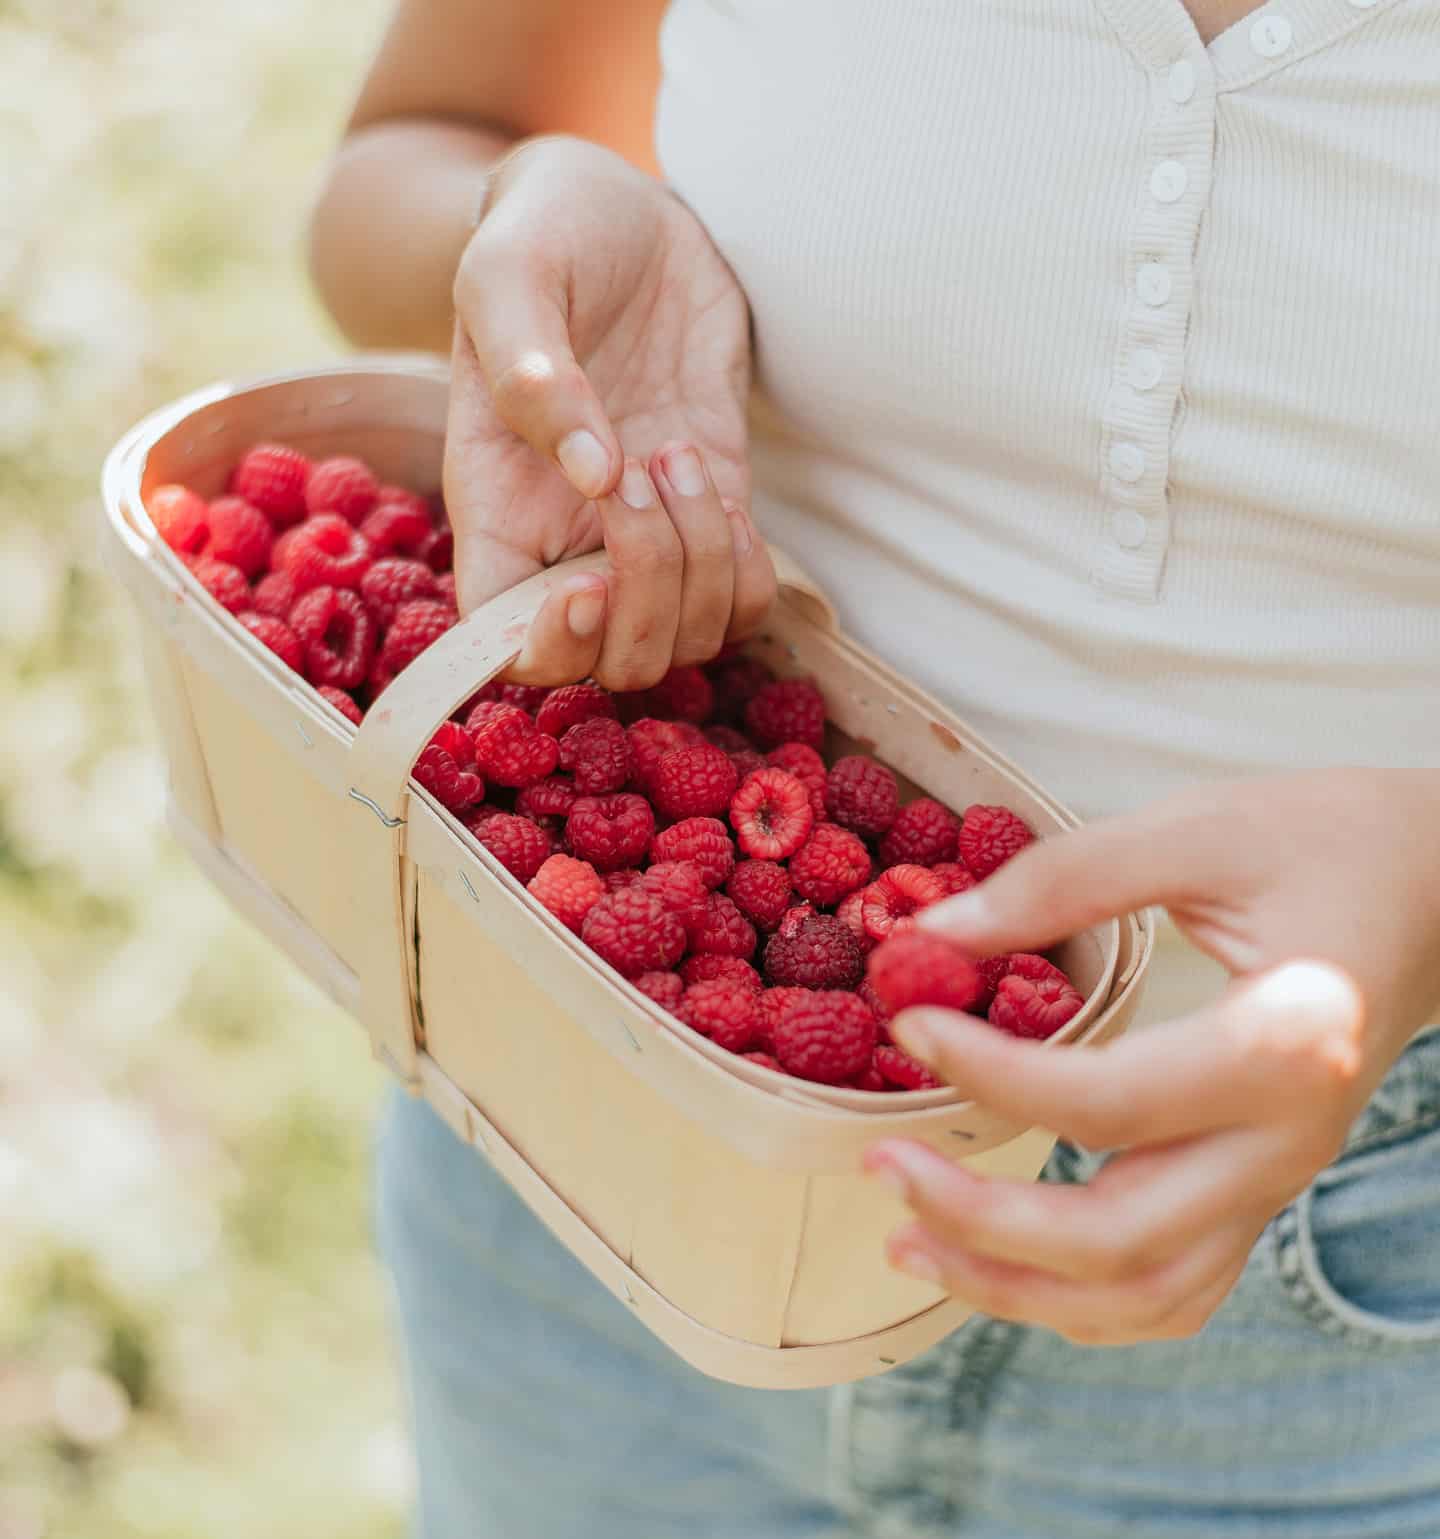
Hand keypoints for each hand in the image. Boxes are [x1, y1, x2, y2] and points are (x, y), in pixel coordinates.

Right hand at [444, 136, 774, 687]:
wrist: (626, 213)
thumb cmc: (548, 234)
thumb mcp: (508, 271)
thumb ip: (528, 369)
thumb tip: (589, 474)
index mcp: (497, 508)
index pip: (504, 643)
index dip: (550, 648)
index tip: (587, 583)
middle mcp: (568, 543)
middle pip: (616, 662)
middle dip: (649, 596)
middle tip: (642, 476)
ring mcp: (647, 537)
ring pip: (689, 641)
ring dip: (704, 567)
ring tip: (677, 454)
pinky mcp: (713, 513)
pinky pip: (744, 602)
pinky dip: (748, 569)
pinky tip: (724, 492)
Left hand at [863, 768, 1439, 1344]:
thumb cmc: (1324, 840)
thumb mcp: (1200, 829)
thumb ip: (1064, 879)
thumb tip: (929, 938)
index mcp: (1282, 1047)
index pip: (1104, 1103)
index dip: (986, 1073)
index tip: (904, 1020)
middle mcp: (1287, 1143)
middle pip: (1118, 1238)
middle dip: (980, 1218)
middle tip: (878, 1163)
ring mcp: (1279, 1180)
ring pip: (1145, 1293)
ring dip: (1016, 1287)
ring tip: (909, 1238)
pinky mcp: (1262, 1186)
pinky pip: (1175, 1286)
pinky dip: (1081, 1298)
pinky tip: (1000, 1261)